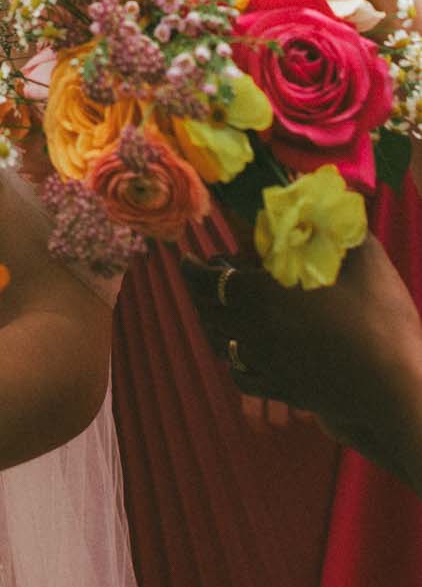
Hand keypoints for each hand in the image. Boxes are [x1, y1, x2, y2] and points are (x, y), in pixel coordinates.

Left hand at [182, 241, 421, 486]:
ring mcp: (267, 366)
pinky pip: (242, 376)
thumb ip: (333, 223)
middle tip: (204, 279)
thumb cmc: (380, 318)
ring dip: (214, 324)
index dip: (194, 269)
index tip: (187, 259)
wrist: (399, 388)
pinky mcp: (283, 391)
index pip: (209, 280)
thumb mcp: (362, 257)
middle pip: (209, 312)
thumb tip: (317, 195)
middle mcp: (254, 331)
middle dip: (200, 293)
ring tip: (219, 311)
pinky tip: (244, 351)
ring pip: (221, 345)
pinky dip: (234, 360)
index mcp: (262, 295)